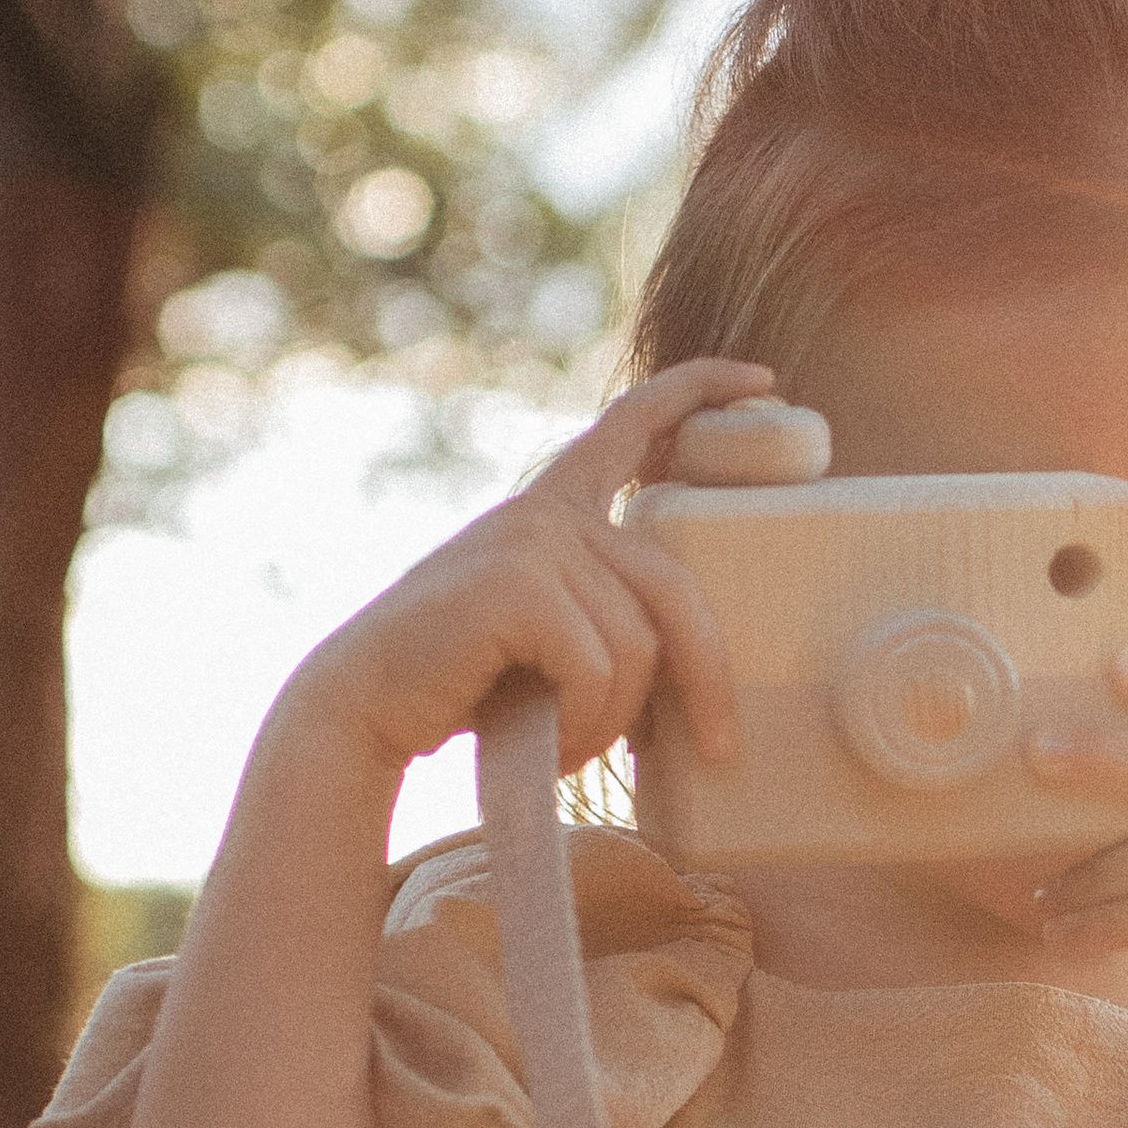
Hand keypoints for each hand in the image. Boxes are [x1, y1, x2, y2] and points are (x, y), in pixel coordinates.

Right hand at [279, 358, 776, 786]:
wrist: (364, 707)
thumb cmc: (465, 686)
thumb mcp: (548, 636)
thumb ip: (604, 610)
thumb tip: (706, 660)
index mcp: (555, 509)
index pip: (634, 422)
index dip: (700, 390)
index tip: (764, 379)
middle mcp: (548, 512)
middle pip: (674, 590)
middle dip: (707, 680)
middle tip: (719, 749)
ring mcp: (533, 539)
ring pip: (638, 647)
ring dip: (613, 720)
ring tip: (571, 744)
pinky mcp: (517, 582)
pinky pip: (599, 669)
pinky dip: (585, 725)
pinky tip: (550, 744)